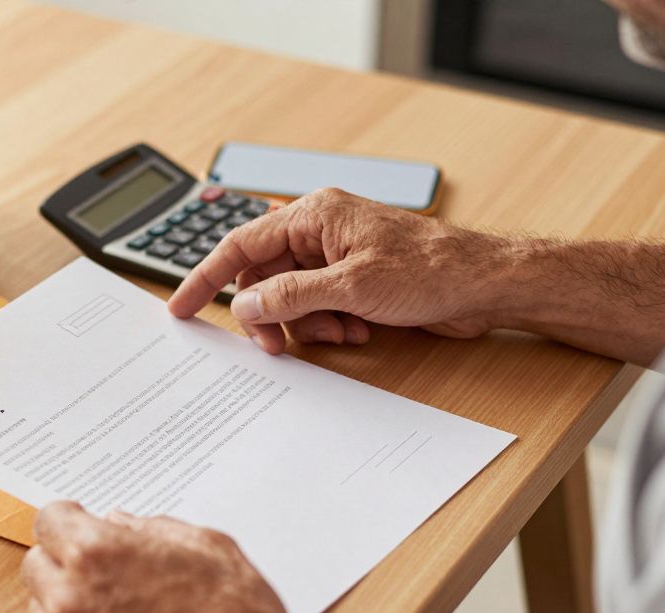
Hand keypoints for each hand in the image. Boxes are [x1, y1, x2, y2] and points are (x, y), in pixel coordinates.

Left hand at [21, 501, 357, 612]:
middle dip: (63, 560)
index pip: (49, 520)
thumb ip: (155, 528)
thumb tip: (122, 524)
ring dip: (66, 603)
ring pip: (41, 611)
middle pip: (36, 564)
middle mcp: (70, 600)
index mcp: (98, 553)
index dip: (70, 520)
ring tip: (115, 610)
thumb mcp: (210, 550)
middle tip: (99, 569)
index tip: (81, 526)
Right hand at [168, 188, 511, 354]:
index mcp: (314, 215)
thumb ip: (291, 295)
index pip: (241, 245)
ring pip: (290, 299)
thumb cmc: (431, 268)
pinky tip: (358, 329)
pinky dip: (328, 325)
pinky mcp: (352, 282)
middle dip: (272, 314)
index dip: (206, 277)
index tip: (180, 306)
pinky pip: (317, 308)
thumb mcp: (352, 286)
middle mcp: (320, 232)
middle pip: (264, 278)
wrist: (483, 285)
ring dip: (307, 324)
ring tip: (342, 330)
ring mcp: (336, 258)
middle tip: (275, 344)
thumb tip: (246, 302)